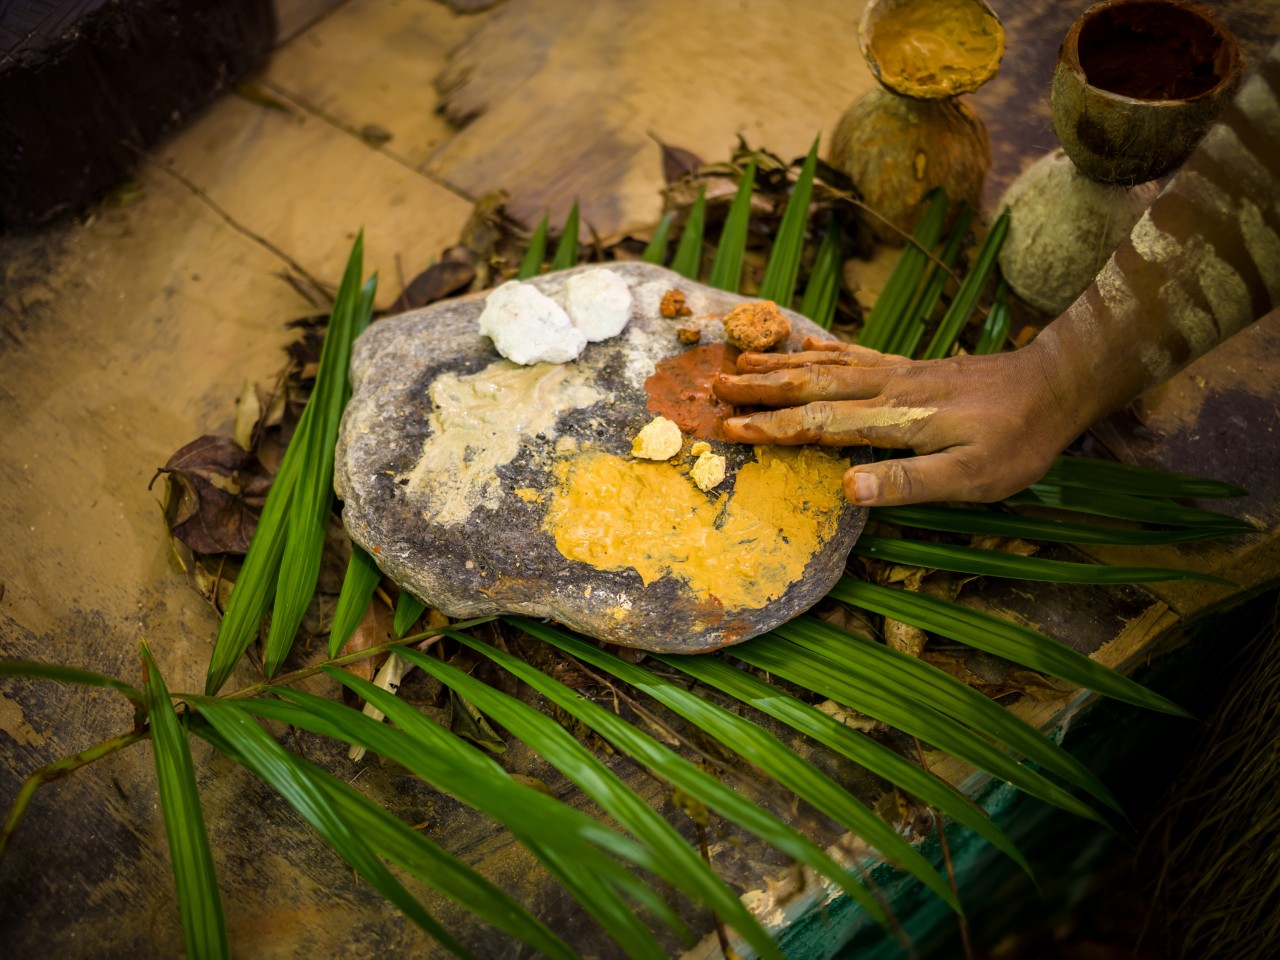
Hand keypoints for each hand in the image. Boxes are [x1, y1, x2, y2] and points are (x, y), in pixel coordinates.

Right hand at [712, 337, 1087, 506]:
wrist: (1057, 383)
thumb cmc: (1017, 439)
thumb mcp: (971, 476)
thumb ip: (908, 482)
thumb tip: (845, 489)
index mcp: (892, 418)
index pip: (817, 422)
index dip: (770, 428)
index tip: (725, 428)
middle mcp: (885, 388)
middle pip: (809, 384)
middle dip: (759, 388)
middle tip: (712, 385)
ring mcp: (898, 372)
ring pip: (826, 363)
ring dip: (780, 363)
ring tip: (739, 358)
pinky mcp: (912, 367)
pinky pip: (855, 352)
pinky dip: (823, 347)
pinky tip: (808, 342)